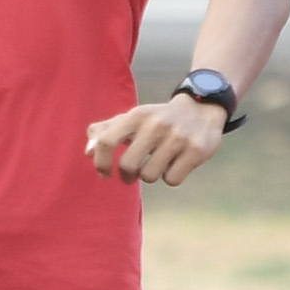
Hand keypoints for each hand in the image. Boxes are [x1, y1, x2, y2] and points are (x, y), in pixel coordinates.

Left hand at [87, 93, 226, 186]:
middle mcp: (156, 125)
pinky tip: (175, 164)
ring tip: (157, 163)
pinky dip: (170, 177)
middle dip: (127, 176)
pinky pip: (172, 180)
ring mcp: (177, 138)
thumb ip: (105, 132)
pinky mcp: (196, 151)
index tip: (105, 173)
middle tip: (132, 174)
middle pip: (128, 166)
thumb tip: (87, 152)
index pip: (107, 141)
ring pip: (150, 176)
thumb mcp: (132, 119)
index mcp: (137, 115)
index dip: (101, 162)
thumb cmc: (157, 120)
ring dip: (150, 176)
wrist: (201, 109)